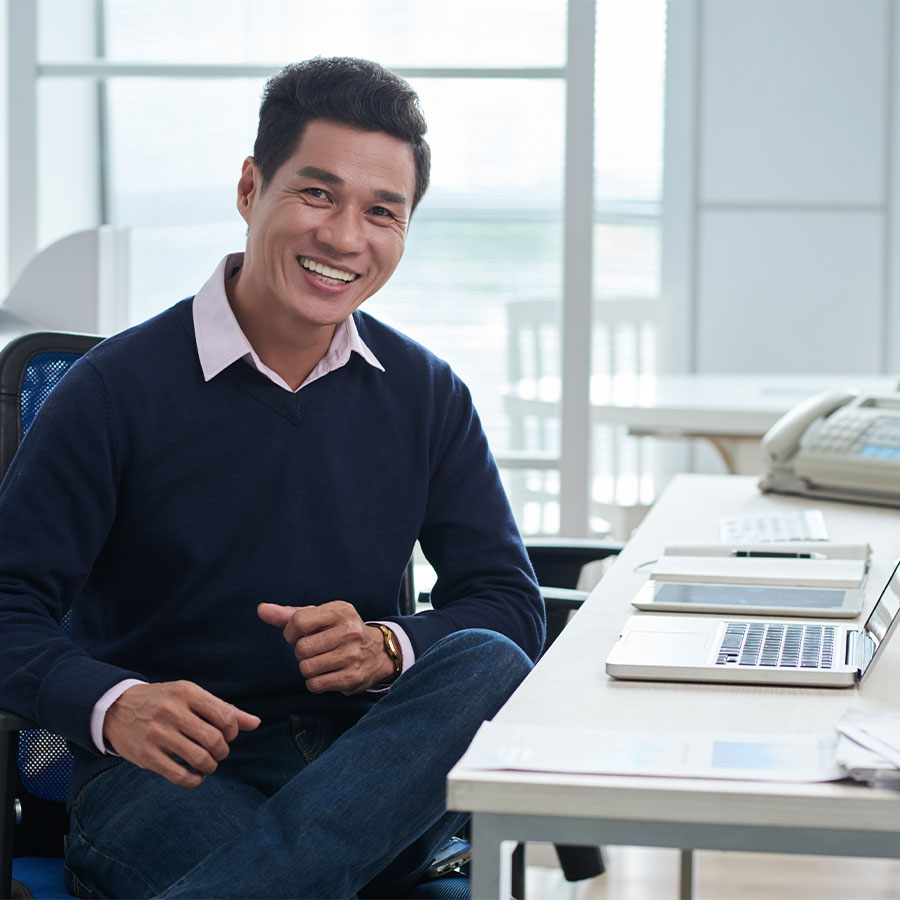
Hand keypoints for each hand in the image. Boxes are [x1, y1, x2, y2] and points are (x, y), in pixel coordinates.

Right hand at [103, 681, 259, 787]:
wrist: (116, 708)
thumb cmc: (164, 702)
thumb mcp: (192, 697)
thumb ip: (223, 709)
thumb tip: (256, 723)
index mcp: (187, 692)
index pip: (226, 716)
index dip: (233, 731)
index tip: (226, 735)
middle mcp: (172, 711)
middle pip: (215, 740)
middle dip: (223, 751)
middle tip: (218, 752)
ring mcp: (157, 734)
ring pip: (200, 758)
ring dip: (211, 766)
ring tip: (208, 763)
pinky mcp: (146, 755)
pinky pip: (179, 776)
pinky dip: (195, 780)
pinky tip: (196, 775)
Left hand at [257, 600, 395, 694]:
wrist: (378, 652)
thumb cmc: (339, 630)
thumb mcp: (320, 616)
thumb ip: (289, 614)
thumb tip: (261, 609)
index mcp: (340, 610)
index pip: (298, 621)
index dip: (291, 632)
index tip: (298, 635)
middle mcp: (349, 631)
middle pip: (301, 648)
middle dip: (301, 652)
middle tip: (314, 650)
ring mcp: (353, 655)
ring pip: (306, 668)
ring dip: (308, 667)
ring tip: (321, 661)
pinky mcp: (353, 678)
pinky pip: (315, 685)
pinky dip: (315, 682)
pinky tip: (327, 673)